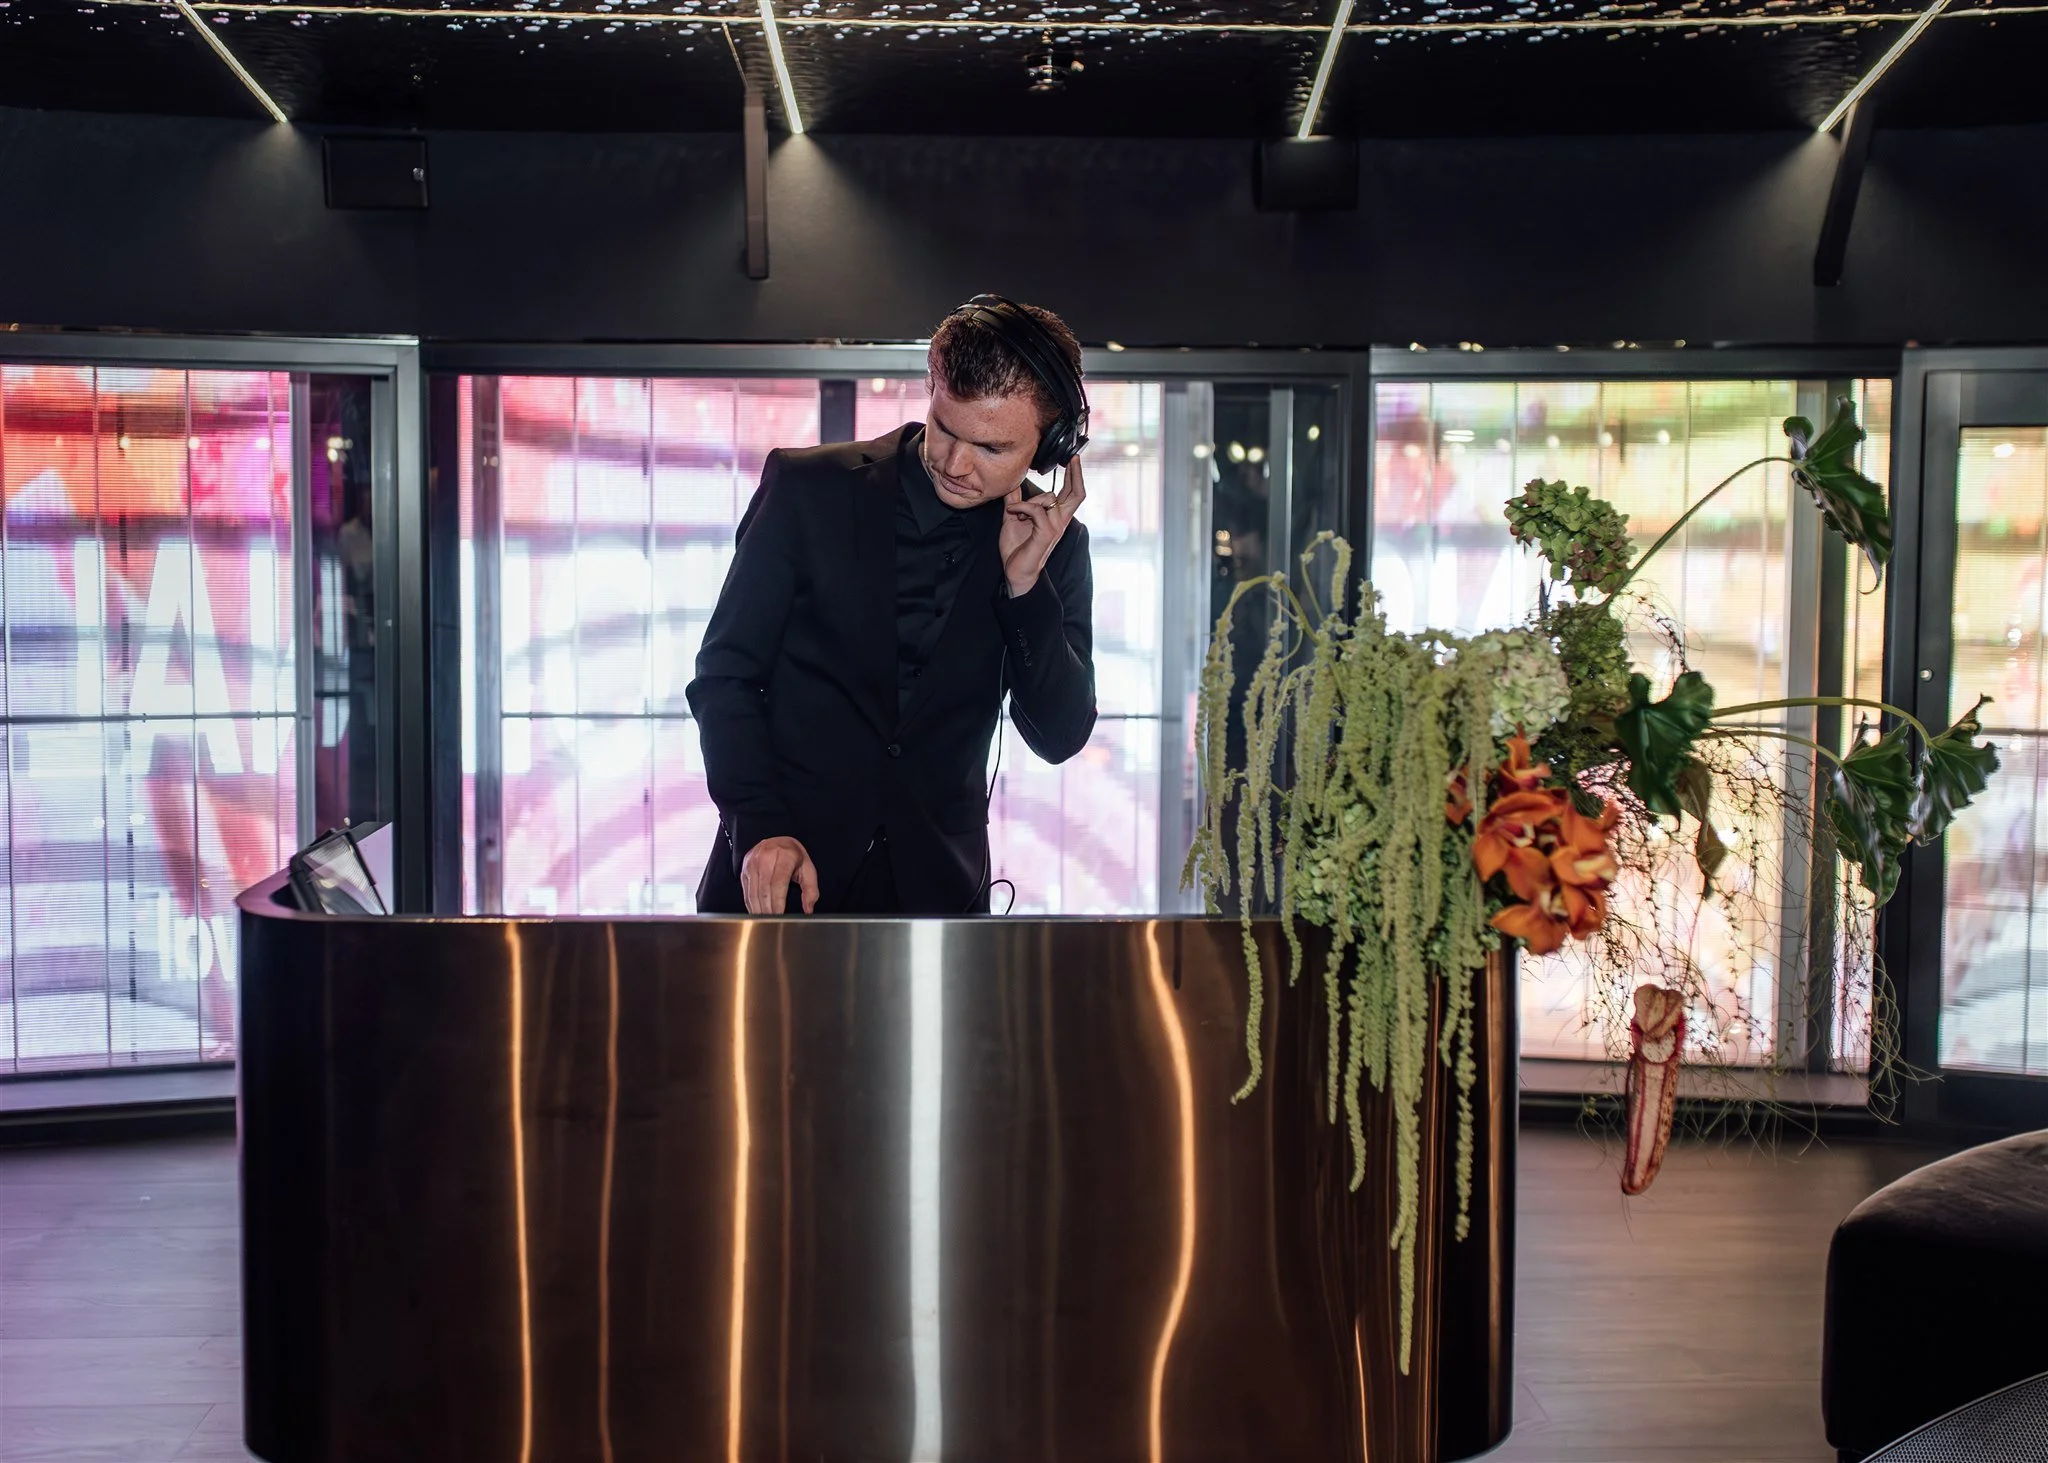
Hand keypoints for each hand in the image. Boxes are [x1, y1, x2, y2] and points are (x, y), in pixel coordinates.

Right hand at [741, 835, 817, 914]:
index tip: (780, 916)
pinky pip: (746, 891)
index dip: (777, 903)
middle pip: (764, 890)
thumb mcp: (807, 868)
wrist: (776, 839)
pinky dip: (751, 904)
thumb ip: (811, 889)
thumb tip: (808, 909)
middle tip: (773, 923)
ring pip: (753, 892)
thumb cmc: (793, 856)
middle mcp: (766, 857)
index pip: (778, 884)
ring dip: (758, 910)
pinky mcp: (745, 869)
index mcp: (784, 856)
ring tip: (765, 921)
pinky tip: (757, 912)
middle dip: (768, 910)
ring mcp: (752, 863)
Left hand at [1000, 454, 1086, 597]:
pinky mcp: (1046, 533)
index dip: (1075, 476)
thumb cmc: (1017, 548)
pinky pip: (1036, 510)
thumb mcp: (1013, 518)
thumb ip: (1015, 500)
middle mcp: (1060, 521)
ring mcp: (1055, 527)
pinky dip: (1021, 507)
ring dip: (1028, 500)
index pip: (1072, 493)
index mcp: (1056, 517)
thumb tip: (1012, 482)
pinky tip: (1012, 512)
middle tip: (1073, 458)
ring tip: (1014, 510)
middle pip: (1077, 494)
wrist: (1015, 571)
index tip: (1073, 459)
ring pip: (1049, 498)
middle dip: (1076, 474)